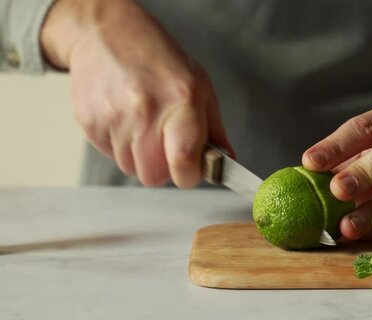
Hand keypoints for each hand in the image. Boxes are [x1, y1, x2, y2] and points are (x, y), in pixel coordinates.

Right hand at [40, 0, 232, 186]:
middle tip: (166, 145)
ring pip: (130, 168)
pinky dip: (119, 144)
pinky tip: (124, 118)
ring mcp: (113, 118)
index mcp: (181, 103)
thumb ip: (214, 129)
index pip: (184, 164)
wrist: (106, 33)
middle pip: (153, 177)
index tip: (191, 169)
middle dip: (163, 168)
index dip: (189, 175)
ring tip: (143, 123)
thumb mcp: (200, 85)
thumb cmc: (157, 58)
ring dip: (139, 156)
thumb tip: (226, 161)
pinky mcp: (89, 122)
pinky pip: (109, 154)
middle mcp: (146, 112)